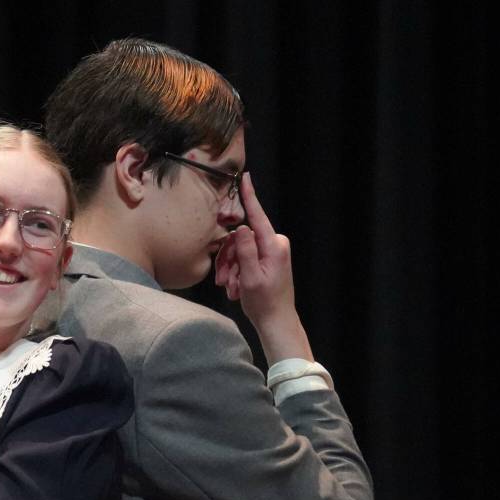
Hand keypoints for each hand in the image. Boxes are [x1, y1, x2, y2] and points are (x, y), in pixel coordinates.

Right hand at [214, 173, 295, 326]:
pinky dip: (236, 272)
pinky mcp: (266, 260)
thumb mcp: (249, 277)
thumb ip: (245, 250)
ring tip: (230, 288)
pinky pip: (244, 258)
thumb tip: (241, 227)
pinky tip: (235, 288)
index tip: (246, 177)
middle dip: (228, 259)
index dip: (249, 197)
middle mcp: (275, 245)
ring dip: (230, 269)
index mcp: (274, 246)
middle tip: (223, 280)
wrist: (276, 321)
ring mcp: (271, 252)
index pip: (258, 216)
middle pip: (241, 239)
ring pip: (239, 250)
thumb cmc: (264, 302)